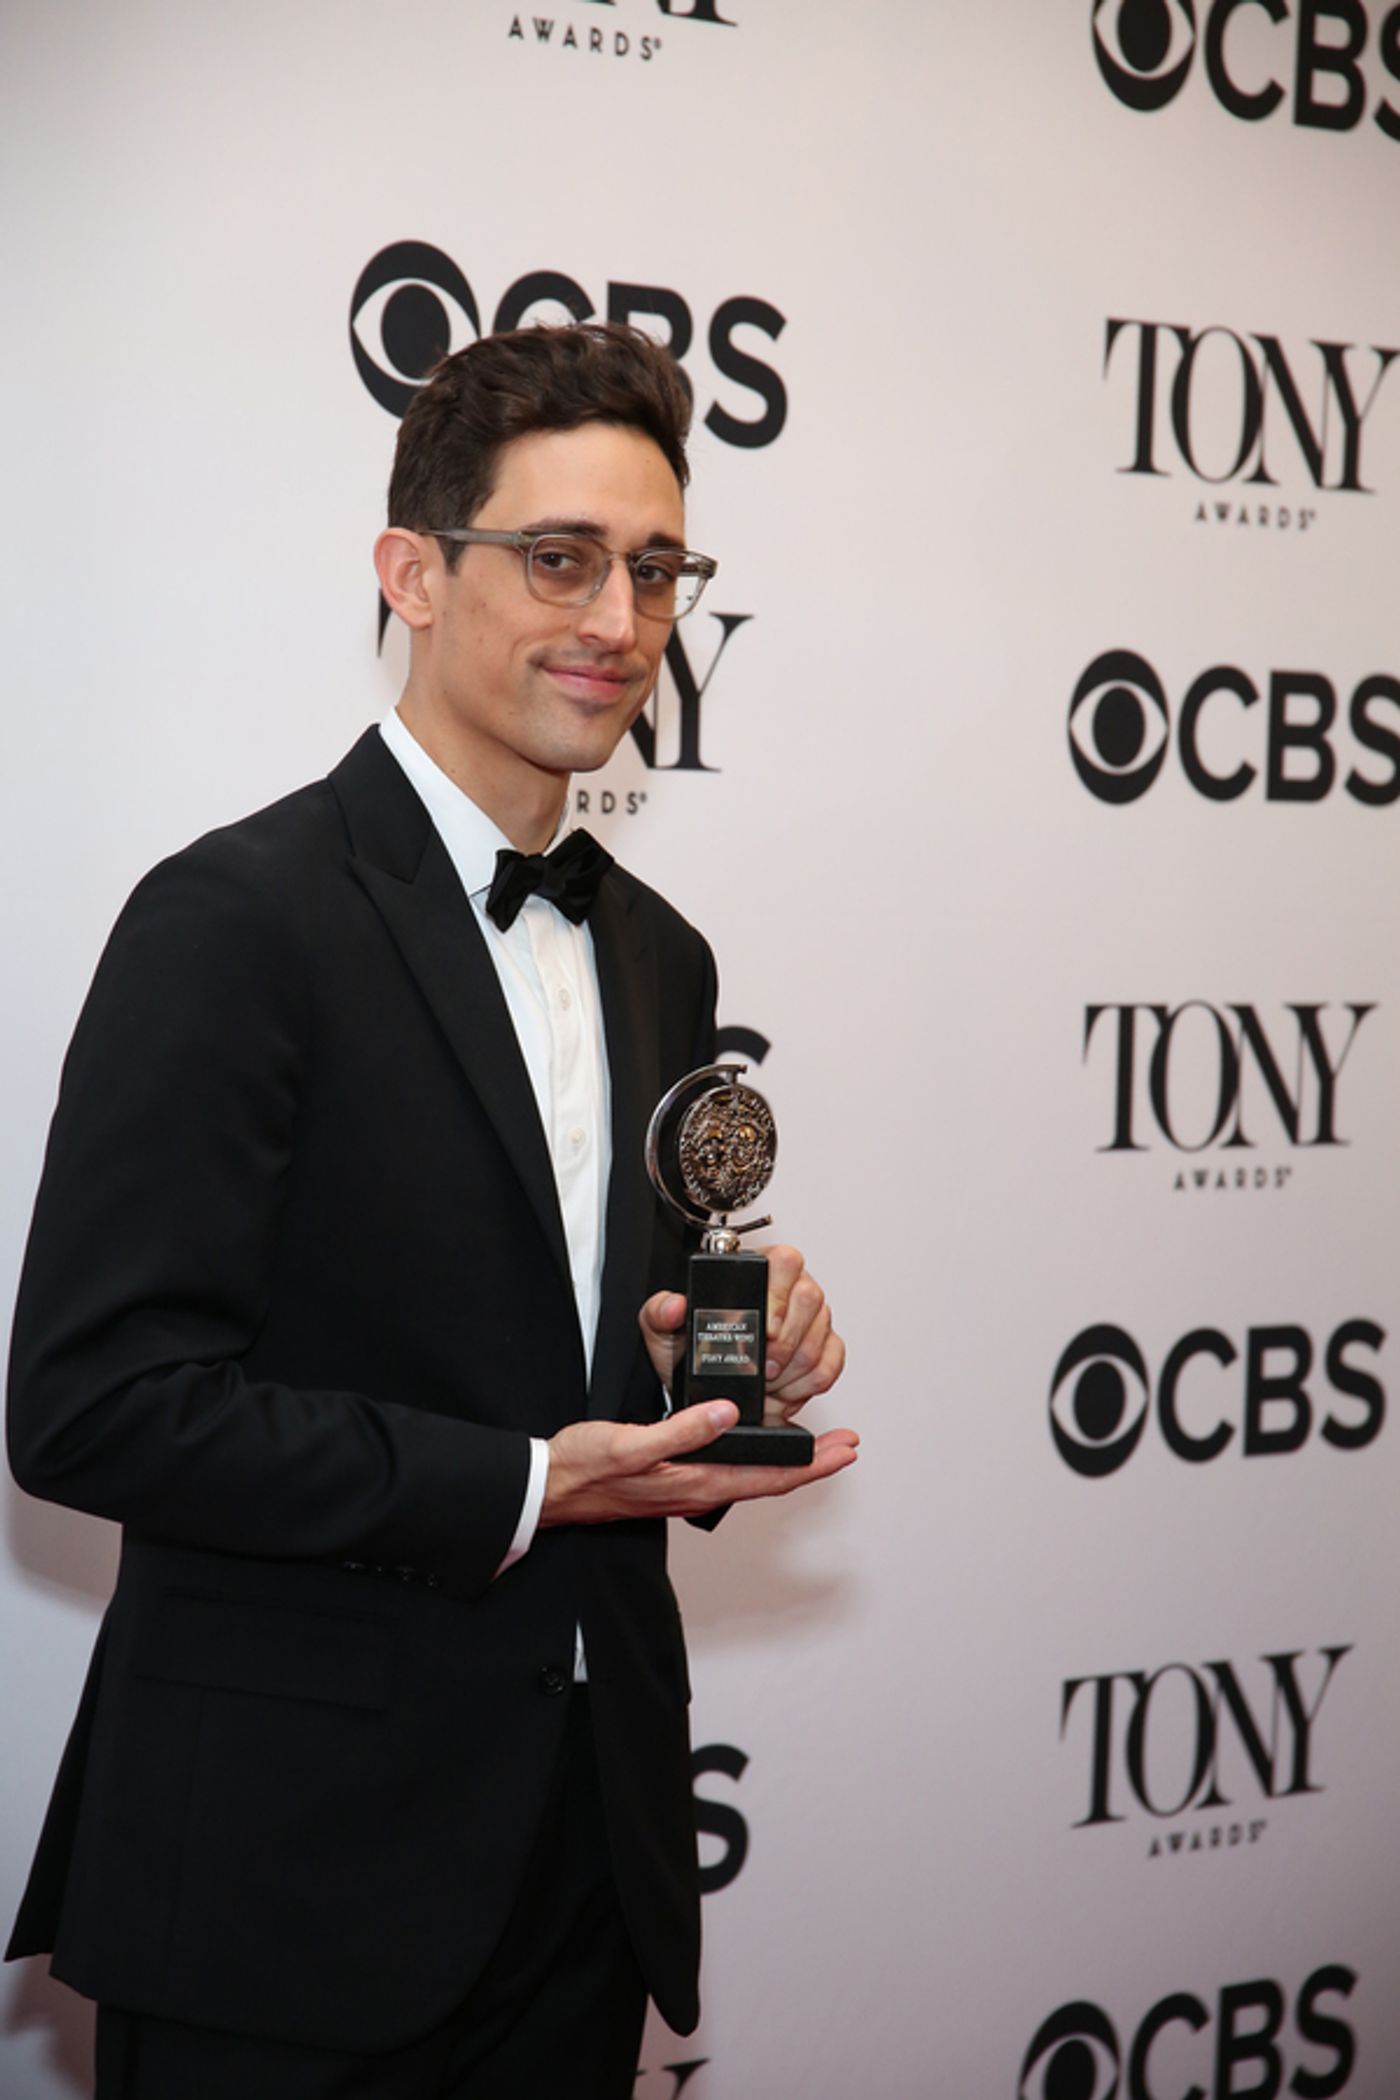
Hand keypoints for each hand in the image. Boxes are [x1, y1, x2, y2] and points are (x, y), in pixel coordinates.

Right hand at [540, 1401, 858, 1526]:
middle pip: (770, 1479)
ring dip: (789, 1463)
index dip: (811, 1465)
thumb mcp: (629, 1443)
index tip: (844, 1449)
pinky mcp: (675, 1479)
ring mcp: (687, 1487)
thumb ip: (680, 1431)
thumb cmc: (584, 1468)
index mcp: (695, 1482)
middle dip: (812, 1464)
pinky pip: (730, 1472)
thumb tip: (726, 1414)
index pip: (769, 1476)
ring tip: (817, 1448)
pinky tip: (757, 1446)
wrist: (550, 1490)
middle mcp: (698, 1489)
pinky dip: (756, 1460)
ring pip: (752, 1476)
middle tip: (847, 1446)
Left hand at [638, 1245, 845, 1428]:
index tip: (764, 1329)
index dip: (778, 1297)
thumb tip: (675, 1304)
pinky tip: (784, 1387)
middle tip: (761, 1364)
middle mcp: (792, 1289)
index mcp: (759, 1270)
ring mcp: (813, 1319)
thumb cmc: (692, 1353)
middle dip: (784, 1343)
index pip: (785, 1261)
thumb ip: (660, 1312)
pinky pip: (830, 1365)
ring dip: (791, 1368)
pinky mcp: (827, 1349)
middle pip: (811, 1299)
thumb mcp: (664, 1332)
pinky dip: (807, 1383)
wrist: (708, 1388)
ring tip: (765, 1379)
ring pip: (820, 1337)